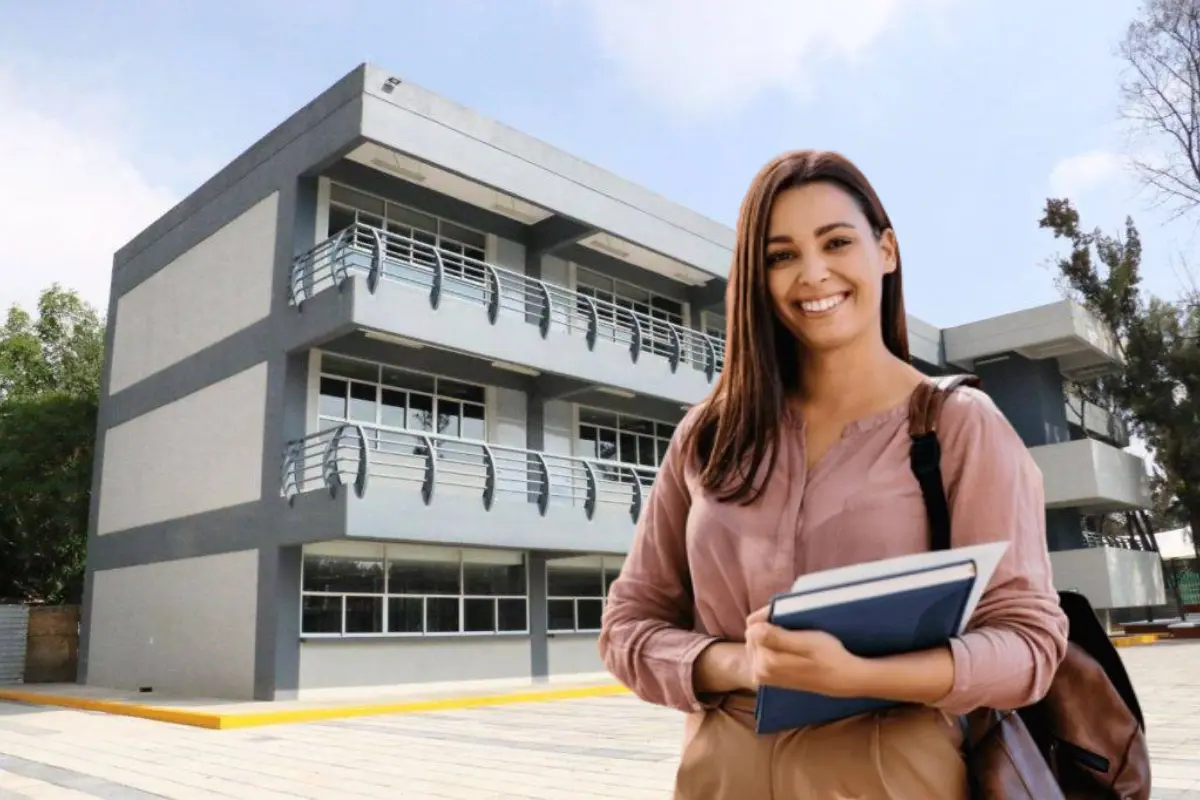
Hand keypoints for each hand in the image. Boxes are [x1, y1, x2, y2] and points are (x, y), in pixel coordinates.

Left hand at [743, 606, 870, 697]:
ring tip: (793, 636)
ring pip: (757, 641)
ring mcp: (762, 676)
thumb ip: (776, 637)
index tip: (787, 616)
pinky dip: (772, 644)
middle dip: (768, 625)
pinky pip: (761, 650)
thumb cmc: (828, 657)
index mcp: (765, 662)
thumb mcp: (805, 642)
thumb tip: (752, 629)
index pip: (753, 626)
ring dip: (771, 634)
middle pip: (752, 634)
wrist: (843, 678)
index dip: (768, 615)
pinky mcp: (767, 676)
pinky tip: (789, 645)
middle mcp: (758, 671)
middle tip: (792, 625)